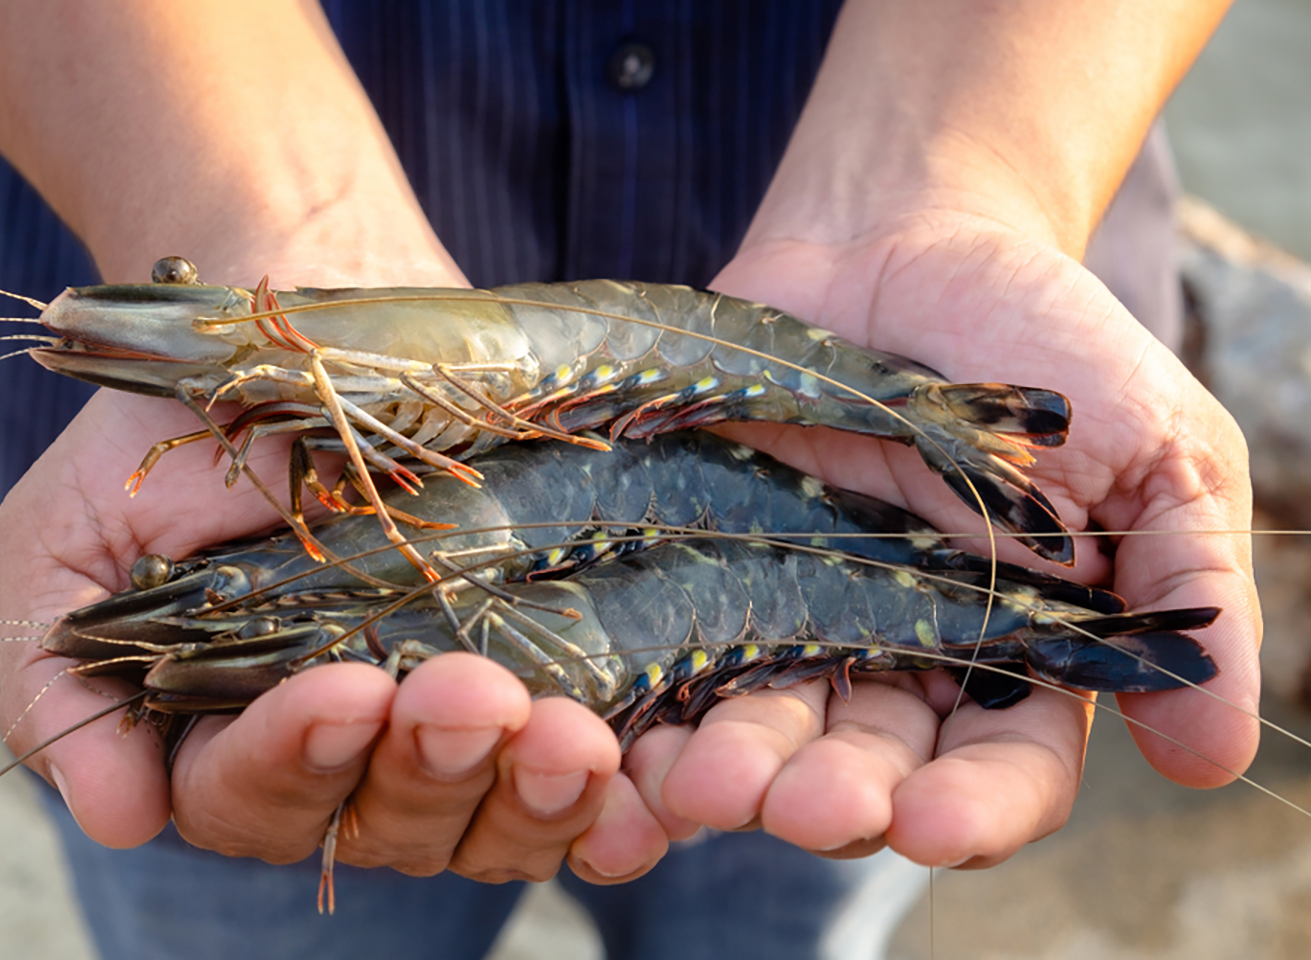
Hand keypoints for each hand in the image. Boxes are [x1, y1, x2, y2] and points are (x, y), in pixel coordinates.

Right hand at [0, 385, 673, 881]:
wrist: (315, 313)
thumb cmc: (180, 424)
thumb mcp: (73, 530)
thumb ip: (62, 668)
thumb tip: (112, 816)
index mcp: (229, 735)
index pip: (249, 797)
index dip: (292, 760)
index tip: (339, 687)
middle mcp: (351, 754)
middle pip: (390, 826)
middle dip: (430, 771)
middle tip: (472, 695)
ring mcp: (456, 727)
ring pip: (493, 819)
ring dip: (531, 791)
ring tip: (565, 733)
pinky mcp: (547, 680)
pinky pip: (583, 784)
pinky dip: (610, 804)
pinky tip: (633, 776)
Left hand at [621, 211, 1258, 868]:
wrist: (905, 237)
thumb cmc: (1046, 340)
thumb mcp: (1161, 451)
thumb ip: (1191, 592)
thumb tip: (1217, 755)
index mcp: (1018, 654)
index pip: (1005, 770)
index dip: (974, 807)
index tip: (931, 821)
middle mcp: (899, 658)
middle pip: (867, 768)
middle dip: (835, 798)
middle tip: (801, 805)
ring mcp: (793, 612)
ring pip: (762, 723)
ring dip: (731, 767)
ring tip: (696, 781)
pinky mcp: (705, 561)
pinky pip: (668, 644)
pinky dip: (646, 696)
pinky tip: (621, 729)